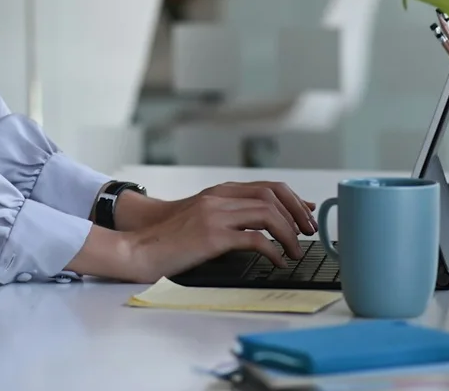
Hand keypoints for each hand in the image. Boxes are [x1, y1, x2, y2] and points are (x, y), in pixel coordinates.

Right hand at [115, 182, 315, 236]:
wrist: (140, 247)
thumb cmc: (172, 239)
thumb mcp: (202, 217)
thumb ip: (229, 214)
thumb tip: (264, 226)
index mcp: (219, 192)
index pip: (268, 186)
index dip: (294, 200)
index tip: (308, 216)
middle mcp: (219, 198)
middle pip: (272, 195)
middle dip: (297, 214)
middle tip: (308, 234)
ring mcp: (215, 215)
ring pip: (267, 213)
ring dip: (289, 233)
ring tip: (295, 251)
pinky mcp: (211, 237)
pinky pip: (254, 239)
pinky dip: (272, 251)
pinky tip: (276, 262)